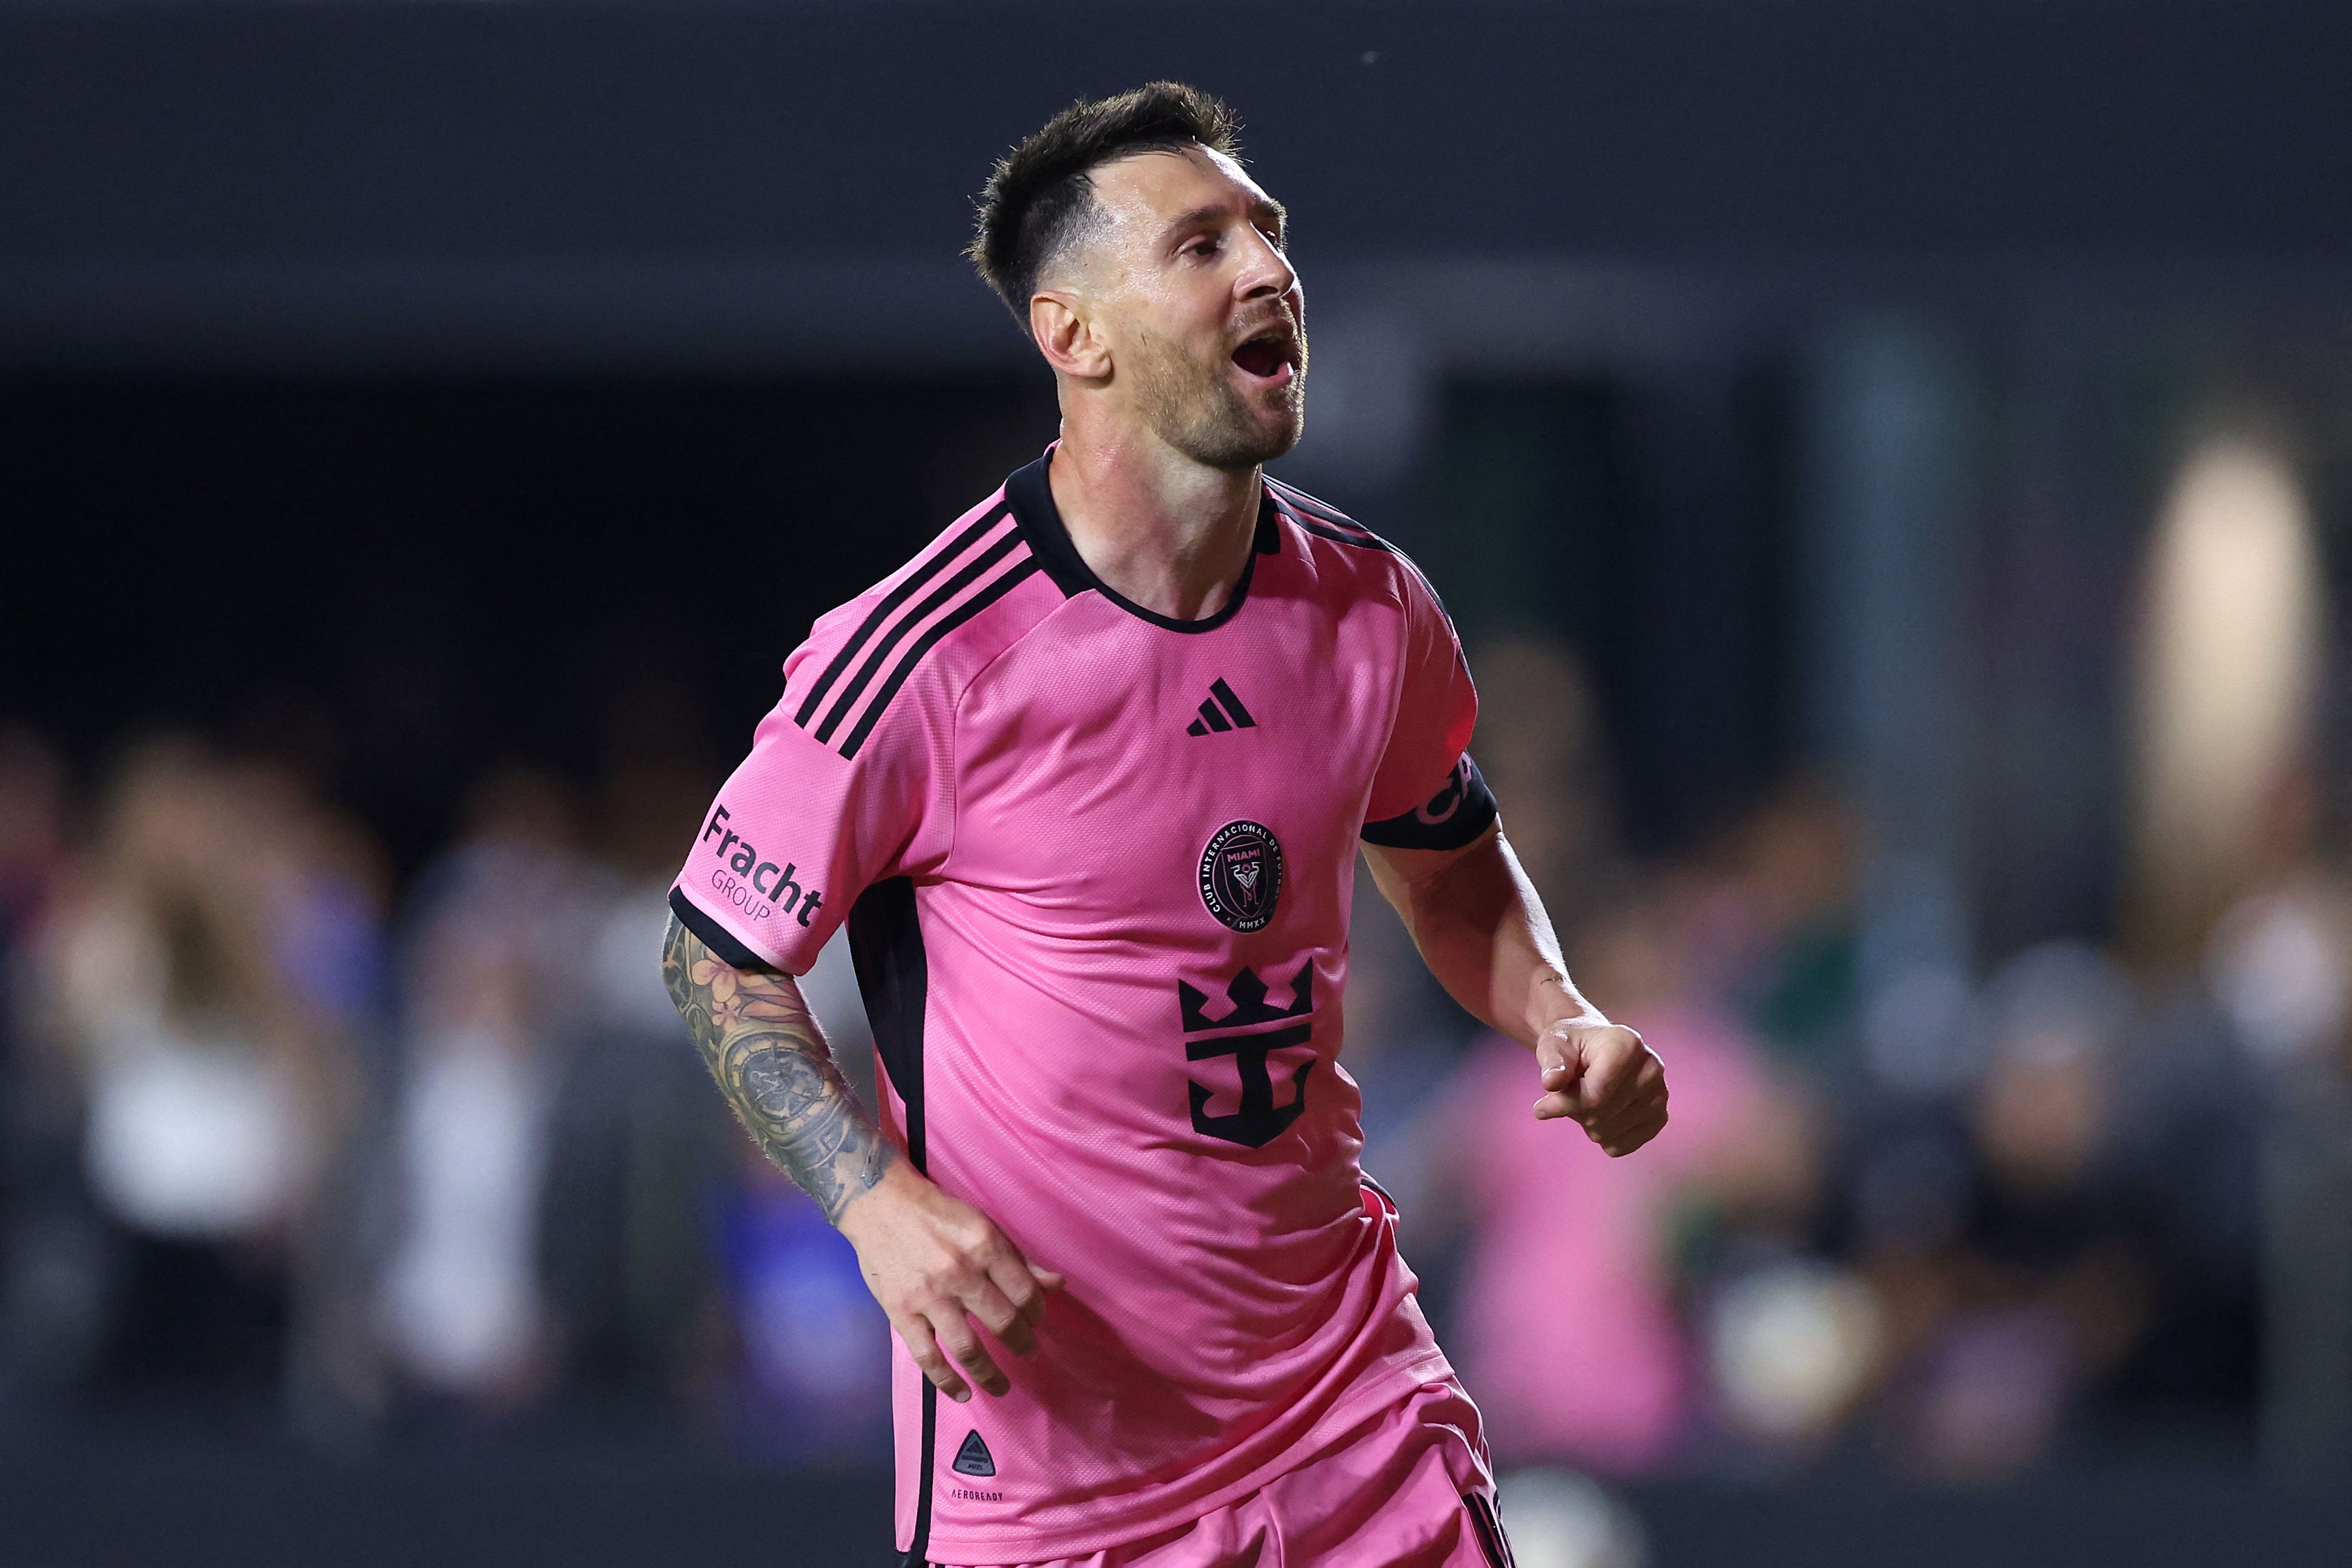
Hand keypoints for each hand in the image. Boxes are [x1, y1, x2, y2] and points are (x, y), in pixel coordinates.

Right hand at [836, 1161, 1063, 1402]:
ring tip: (1002, 1387)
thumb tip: (1056, 1284)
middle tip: (1029, 1353)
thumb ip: (1019, 1258)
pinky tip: (962, 1393)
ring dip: (990, 1374)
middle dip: (1023, 1344)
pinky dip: (947, 1381)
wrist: (880, 1204)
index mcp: (985, 1246)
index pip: (1025, 1292)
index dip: (1037, 1313)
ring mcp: (928, 1296)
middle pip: (1003, 1323)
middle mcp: (960, 1272)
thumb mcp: (984, 1224)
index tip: (1035, 1320)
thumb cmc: (937, 1213)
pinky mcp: (900, 1312)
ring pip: (968, 1348)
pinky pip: (928, 1357)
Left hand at [1533, 1017, 1667, 1155]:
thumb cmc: (1571, 1045)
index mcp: (1628, 1044)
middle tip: (1570, 1093)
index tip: (1542, 1105)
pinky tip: (1600, 1113)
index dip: (1564, 1104)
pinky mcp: (1659, 1118)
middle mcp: (1651, 1069)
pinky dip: (1602, 1137)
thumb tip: (1551, 1082)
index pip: (1596, 1095)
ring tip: (1587, 1098)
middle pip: (1602, 1115)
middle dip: (1575, 1111)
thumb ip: (1552, 1062)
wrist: (1592, 1048)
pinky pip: (1621, 1146)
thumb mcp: (1553, 1044)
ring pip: (1609, 1133)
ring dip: (1587, 1123)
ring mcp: (1660, 1095)